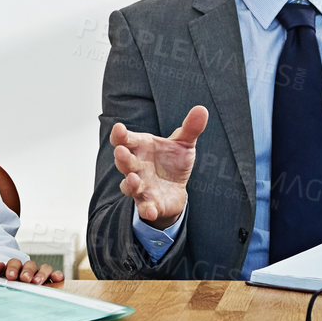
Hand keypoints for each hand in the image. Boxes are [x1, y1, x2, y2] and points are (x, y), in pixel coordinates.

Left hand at [0, 257, 64, 285]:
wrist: (2, 298)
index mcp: (13, 268)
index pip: (15, 263)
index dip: (13, 268)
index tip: (10, 276)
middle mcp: (27, 270)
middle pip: (30, 265)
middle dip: (28, 271)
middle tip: (24, 278)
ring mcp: (39, 276)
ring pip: (44, 268)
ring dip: (41, 274)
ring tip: (37, 283)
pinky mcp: (49, 282)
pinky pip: (55, 276)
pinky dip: (57, 275)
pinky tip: (56, 279)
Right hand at [110, 105, 207, 228]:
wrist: (175, 189)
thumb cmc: (172, 162)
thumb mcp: (183, 143)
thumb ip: (190, 128)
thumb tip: (202, 110)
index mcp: (140, 148)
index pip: (125, 139)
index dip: (120, 135)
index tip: (119, 128)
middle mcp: (136, 167)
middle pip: (124, 162)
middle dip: (122, 158)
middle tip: (121, 152)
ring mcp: (141, 187)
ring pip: (129, 186)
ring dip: (130, 184)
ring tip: (134, 180)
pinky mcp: (149, 204)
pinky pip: (145, 208)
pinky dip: (146, 210)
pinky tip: (150, 211)